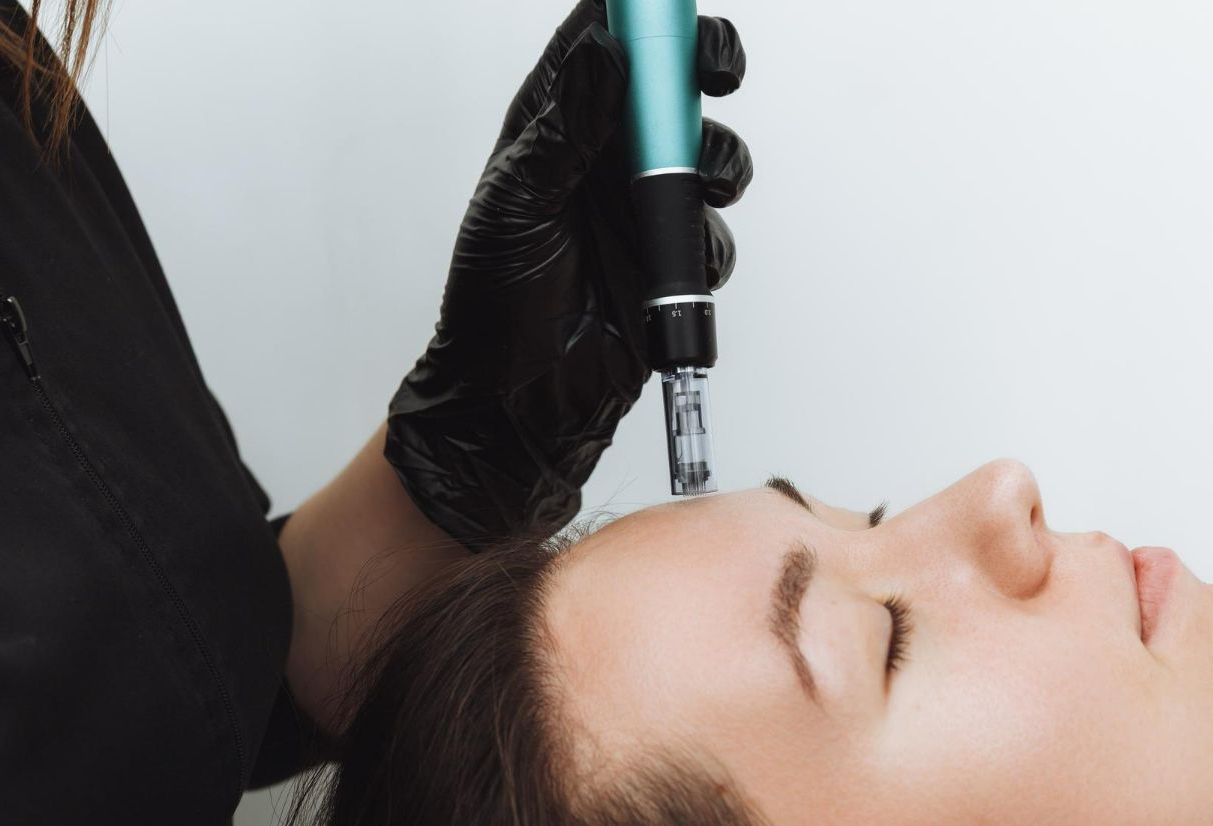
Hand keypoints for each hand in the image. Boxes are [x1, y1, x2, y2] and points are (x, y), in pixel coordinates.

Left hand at [385, 0, 751, 549]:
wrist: (518, 400)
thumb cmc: (494, 304)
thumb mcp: (519, 202)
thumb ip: (566, 128)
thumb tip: (604, 54)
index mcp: (556, 128)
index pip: (603, 42)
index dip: (642, 17)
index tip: (672, 11)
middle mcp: (603, 159)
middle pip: (670, 87)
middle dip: (703, 69)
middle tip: (717, 71)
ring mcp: (640, 210)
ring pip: (707, 155)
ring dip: (718, 161)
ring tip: (701, 185)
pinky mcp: (670, 261)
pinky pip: (713, 232)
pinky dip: (706, 243)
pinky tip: (677, 264)